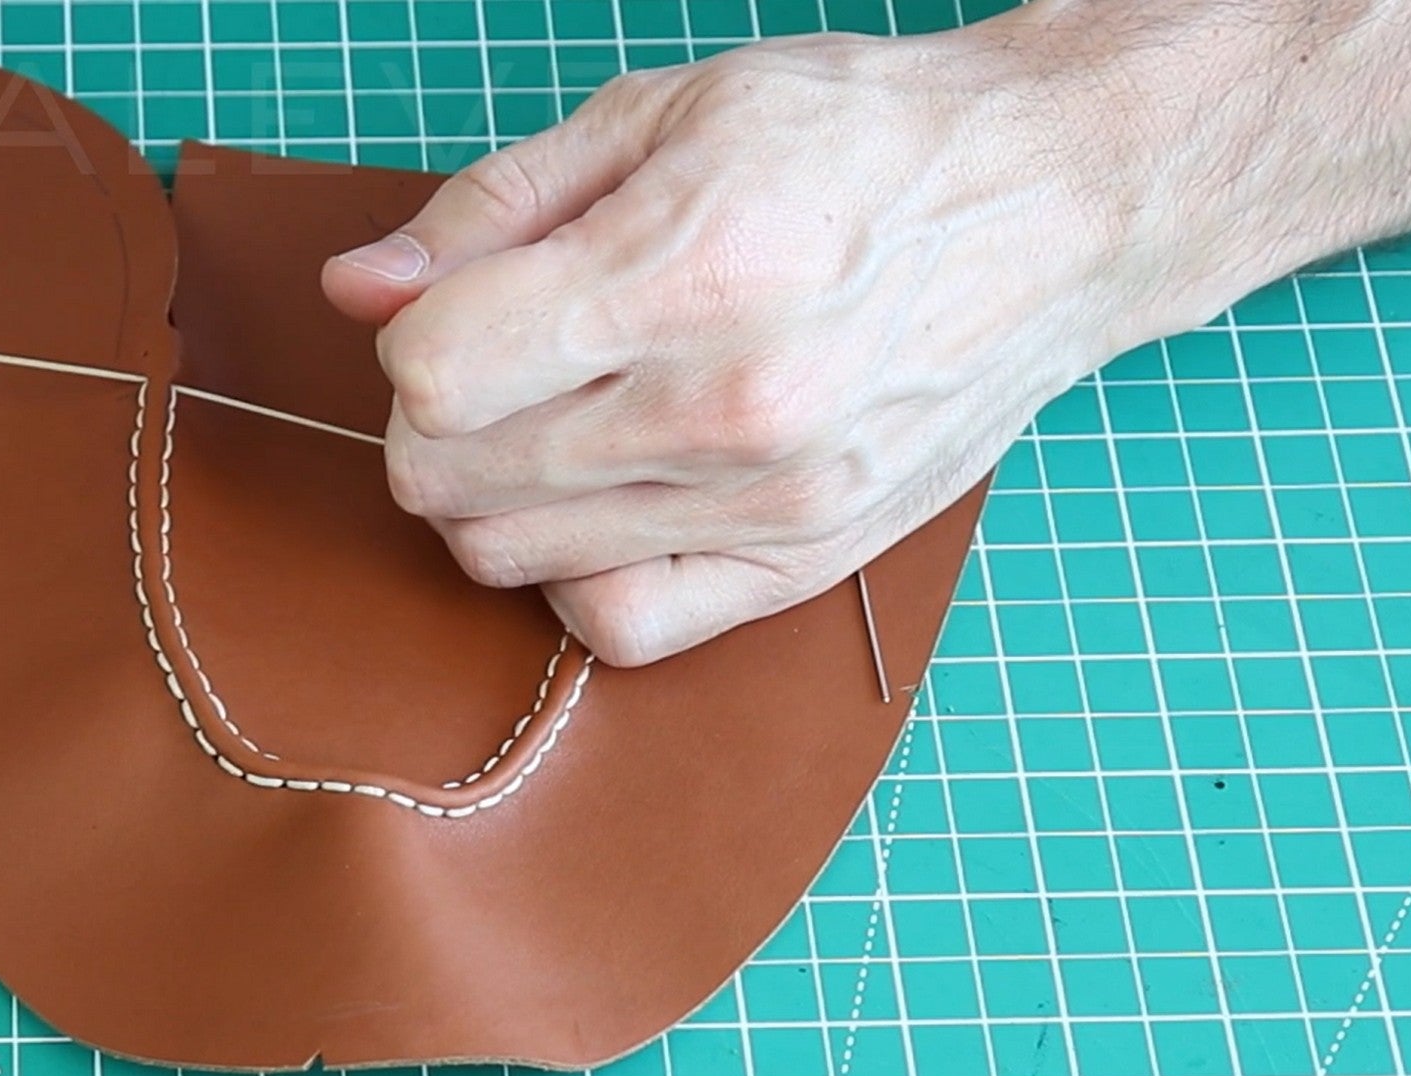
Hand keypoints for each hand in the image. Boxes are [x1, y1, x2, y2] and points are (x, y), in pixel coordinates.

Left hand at [322, 18, 1165, 666]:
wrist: (1052, 204)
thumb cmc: (858, 141)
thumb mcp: (663, 112)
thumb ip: (492, 208)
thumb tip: (358, 288)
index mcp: (686, 271)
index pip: (435, 374)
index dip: (417, 335)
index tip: (468, 303)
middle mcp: (726, 406)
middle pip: (450, 475)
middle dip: (439, 415)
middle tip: (508, 356)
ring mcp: (767, 501)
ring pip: (508, 558)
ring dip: (493, 493)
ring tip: (560, 416)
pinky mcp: (802, 563)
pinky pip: (620, 628)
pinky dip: (575, 577)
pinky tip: (606, 502)